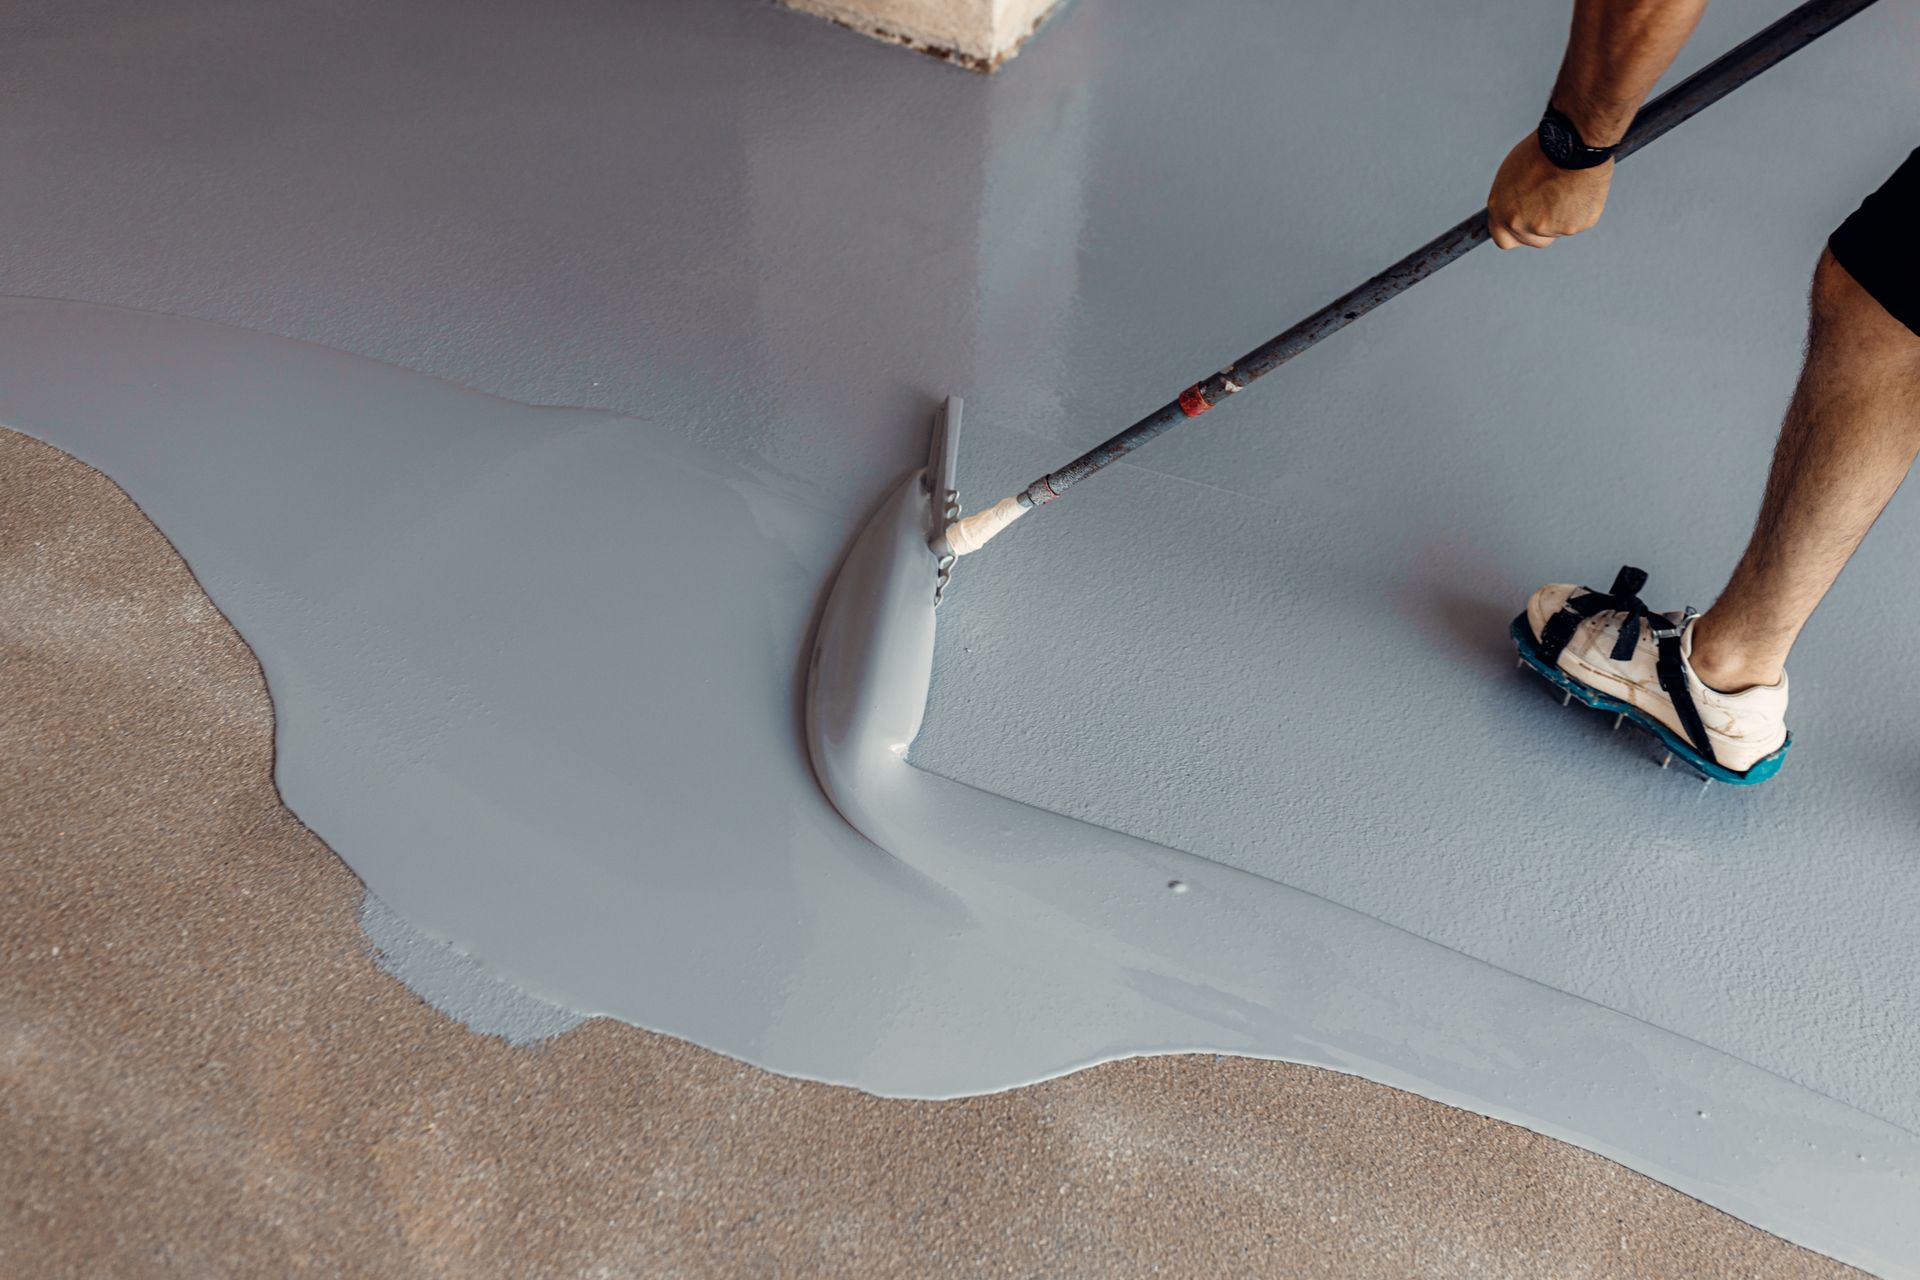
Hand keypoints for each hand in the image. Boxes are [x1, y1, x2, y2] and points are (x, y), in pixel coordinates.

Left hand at [1486, 135, 1612, 248]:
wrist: (1572, 144)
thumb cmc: (1543, 150)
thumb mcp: (1512, 175)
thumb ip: (1512, 200)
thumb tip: (1517, 209)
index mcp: (1501, 212)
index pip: (1504, 239)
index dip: (1515, 233)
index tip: (1525, 226)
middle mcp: (1521, 225)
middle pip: (1532, 240)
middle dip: (1541, 228)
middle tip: (1552, 203)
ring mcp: (1548, 229)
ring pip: (1557, 231)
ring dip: (1562, 216)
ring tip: (1567, 187)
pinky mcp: (1575, 226)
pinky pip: (1579, 223)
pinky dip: (1581, 210)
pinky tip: (1580, 189)